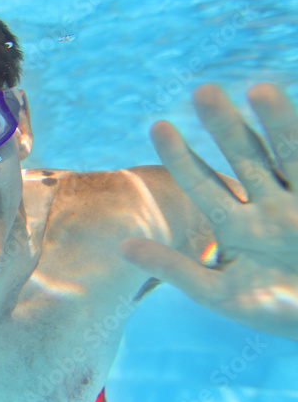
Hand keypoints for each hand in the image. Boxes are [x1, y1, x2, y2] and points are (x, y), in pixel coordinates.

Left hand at [120, 83, 297, 340]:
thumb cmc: (279, 313)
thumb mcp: (222, 294)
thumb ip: (176, 269)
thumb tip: (121, 247)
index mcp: (237, 226)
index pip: (203, 184)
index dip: (181, 157)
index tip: (157, 125)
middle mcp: (271, 206)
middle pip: (246, 158)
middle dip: (226, 126)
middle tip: (203, 90)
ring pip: (290, 153)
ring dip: (277, 121)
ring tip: (260, 88)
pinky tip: (289, 108)